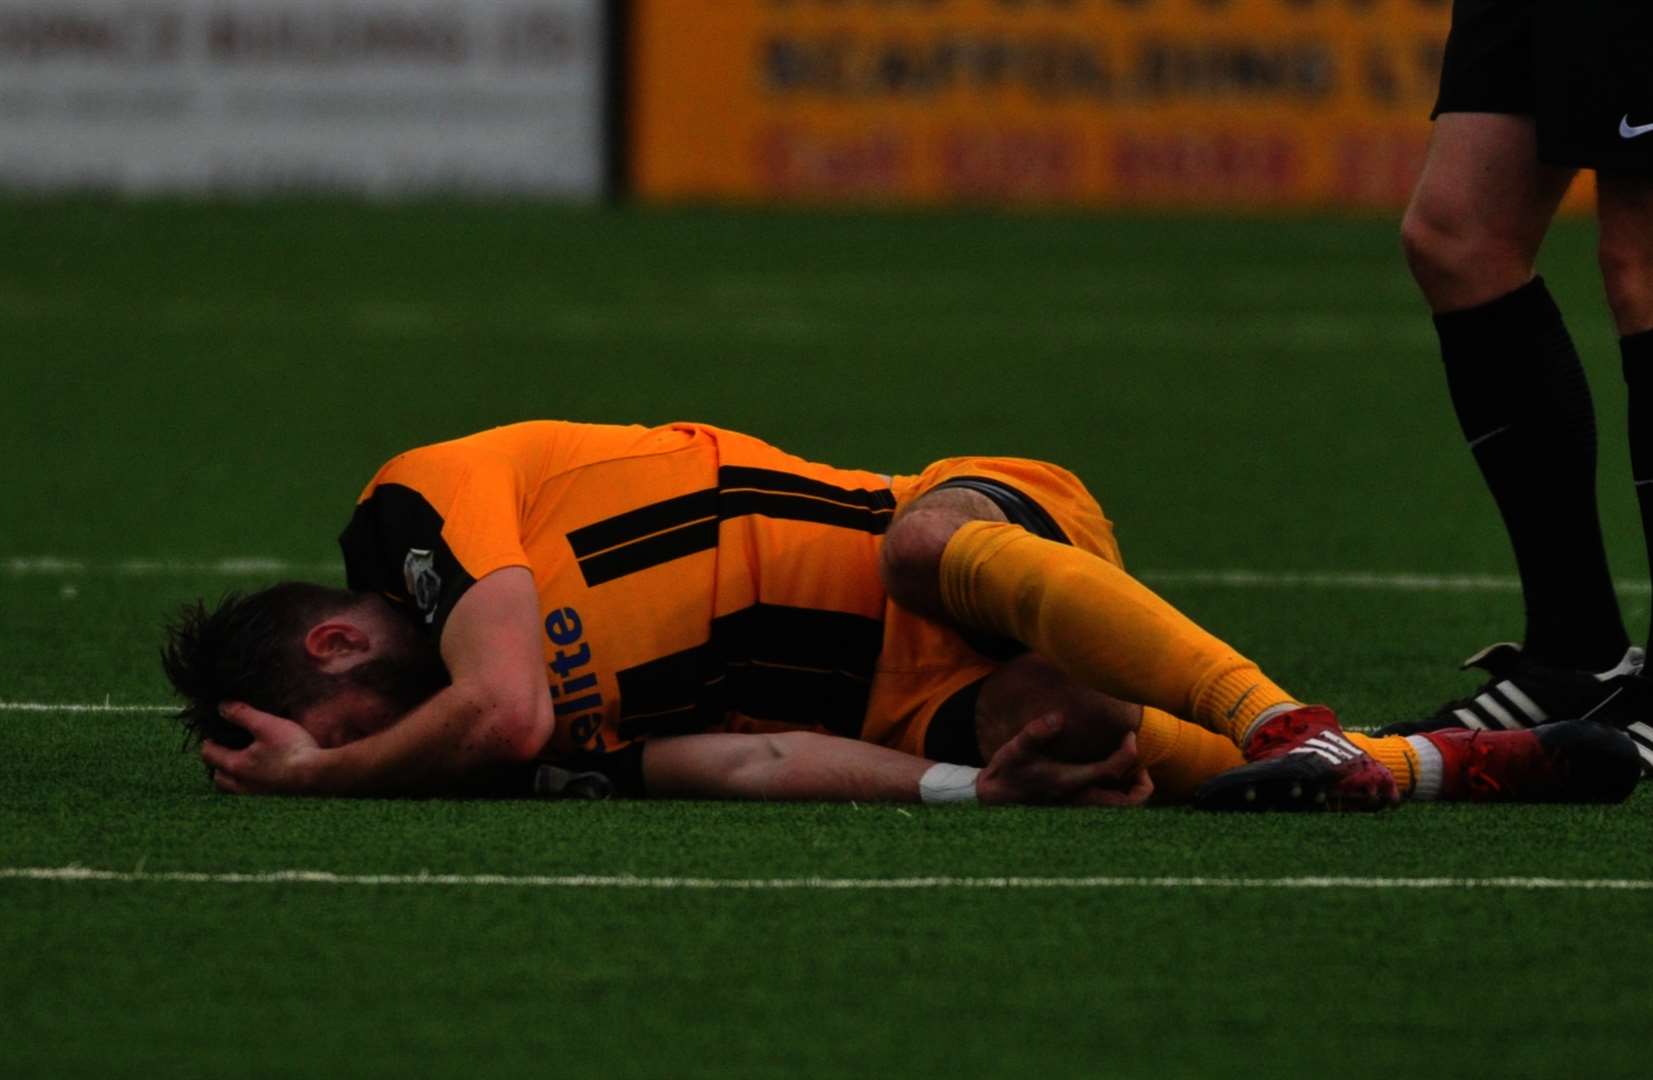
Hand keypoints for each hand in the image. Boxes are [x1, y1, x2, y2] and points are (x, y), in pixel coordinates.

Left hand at [199, 702, 323, 794]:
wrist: (317, 775)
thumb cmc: (291, 749)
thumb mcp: (266, 724)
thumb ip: (242, 715)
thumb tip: (221, 707)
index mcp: (236, 766)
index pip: (209, 755)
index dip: (207, 743)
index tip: (212, 734)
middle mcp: (242, 784)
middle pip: (219, 778)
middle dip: (217, 765)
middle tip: (224, 750)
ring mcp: (258, 793)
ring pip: (234, 788)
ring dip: (232, 777)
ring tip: (242, 763)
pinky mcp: (273, 796)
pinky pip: (251, 791)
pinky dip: (249, 782)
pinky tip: (263, 771)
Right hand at [978, 714, 1153, 807]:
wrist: (995, 798)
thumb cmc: (1007, 771)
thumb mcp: (1016, 748)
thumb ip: (1036, 733)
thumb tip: (1057, 718)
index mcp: (1072, 782)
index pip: (1113, 770)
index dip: (1128, 752)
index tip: (1129, 734)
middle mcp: (1082, 798)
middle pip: (1129, 804)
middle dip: (1142, 784)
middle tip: (1139, 763)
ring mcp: (1081, 805)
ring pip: (1122, 808)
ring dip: (1132, 790)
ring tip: (1128, 767)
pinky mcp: (1078, 806)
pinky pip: (1111, 805)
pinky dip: (1120, 792)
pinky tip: (1110, 772)